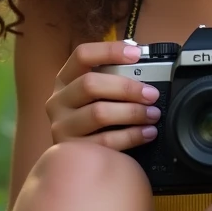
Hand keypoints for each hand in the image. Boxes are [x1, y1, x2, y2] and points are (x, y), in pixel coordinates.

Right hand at [46, 40, 160, 150]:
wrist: (76, 159)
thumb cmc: (93, 118)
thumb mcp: (95, 95)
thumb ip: (113, 78)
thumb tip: (144, 64)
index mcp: (65, 80)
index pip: (82, 55)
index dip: (110, 51)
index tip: (136, 53)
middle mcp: (58, 101)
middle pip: (90, 84)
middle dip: (126, 87)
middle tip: (151, 94)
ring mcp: (63, 126)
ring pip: (98, 113)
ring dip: (132, 112)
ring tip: (152, 114)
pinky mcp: (73, 150)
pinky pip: (105, 141)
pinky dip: (131, 136)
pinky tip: (147, 133)